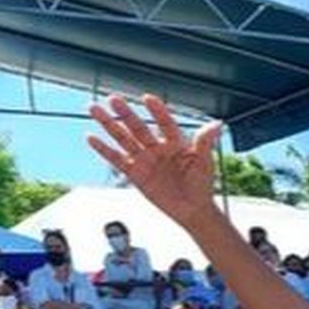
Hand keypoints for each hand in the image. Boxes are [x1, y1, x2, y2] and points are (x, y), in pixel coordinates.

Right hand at [88, 94, 224, 228]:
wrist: (192, 209)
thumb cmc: (201, 185)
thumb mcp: (205, 162)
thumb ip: (206, 141)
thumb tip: (216, 124)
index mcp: (175, 142)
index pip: (164, 122)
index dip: (157, 112)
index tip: (148, 99)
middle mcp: (157, 147)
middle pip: (138, 127)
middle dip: (126, 113)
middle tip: (114, 99)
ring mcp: (145, 159)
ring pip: (123, 138)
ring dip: (109, 124)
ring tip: (95, 109)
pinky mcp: (135, 173)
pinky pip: (117, 159)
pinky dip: (104, 149)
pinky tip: (92, 138)